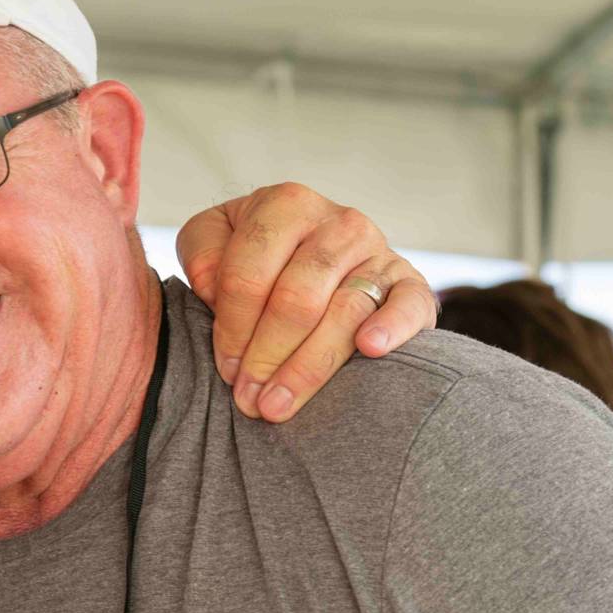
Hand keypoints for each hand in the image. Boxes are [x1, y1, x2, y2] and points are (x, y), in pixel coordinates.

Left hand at [175, 183, 437, 422]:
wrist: (315, 251)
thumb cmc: (254, 255)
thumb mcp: (213, 240)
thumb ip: (202, 256)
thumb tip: (215, 293)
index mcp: (284, 206)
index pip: (249, 275)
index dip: (232, 330)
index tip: (225, 370)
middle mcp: (337, 223)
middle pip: (297, 300)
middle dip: (267, 357)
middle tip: (250, 401)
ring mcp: (378, 250)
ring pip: (344, 312)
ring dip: (309, 367)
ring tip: (279, 405)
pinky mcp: (410, 281)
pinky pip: (409, 304)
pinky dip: (392, 327)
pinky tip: (370, 350)